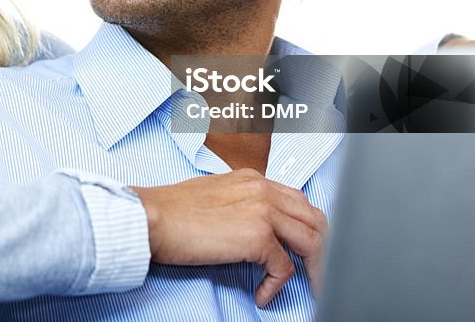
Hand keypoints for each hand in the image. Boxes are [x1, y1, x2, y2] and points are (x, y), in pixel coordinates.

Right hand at [134, 169, 327, 306]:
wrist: (151, 217)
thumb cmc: (170, 211)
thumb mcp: (214, 196)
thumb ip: (240, 205)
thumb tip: (252, 229)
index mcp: (253, 179)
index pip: (297, 201)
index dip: (307, 227)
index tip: (307, 249)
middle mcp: (263, 190)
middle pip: (314, 218)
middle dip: (324, 248)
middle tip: (319, 272)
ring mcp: (263, 211)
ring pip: (311, 241)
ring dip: (315, 268)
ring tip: (309, 287)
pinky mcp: (257, 237)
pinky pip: (284, 267)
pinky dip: (277, 286)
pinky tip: (262, 295)